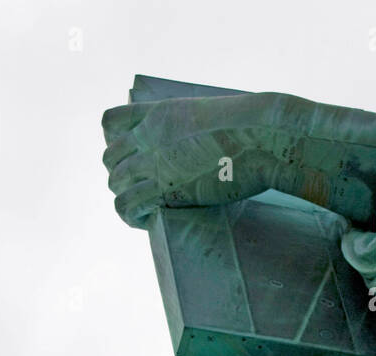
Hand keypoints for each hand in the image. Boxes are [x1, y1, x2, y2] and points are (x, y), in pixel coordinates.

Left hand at [101, 91, 375, 228]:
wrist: (265, 137)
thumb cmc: (257, 127)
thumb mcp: (218, 115)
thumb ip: (200, 127)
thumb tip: (223, 140)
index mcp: (160, 113)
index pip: (110, 122)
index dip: (116, 142)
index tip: (132, 156)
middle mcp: (149, 136)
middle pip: (110, 159)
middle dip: (122, 176)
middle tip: (144, 191)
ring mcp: (154, 161)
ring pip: (115, 184)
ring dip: (127, 198)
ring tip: (146, 209)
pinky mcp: (164, 187)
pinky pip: (127, 206)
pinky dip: (132, 217)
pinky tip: (147, 221)